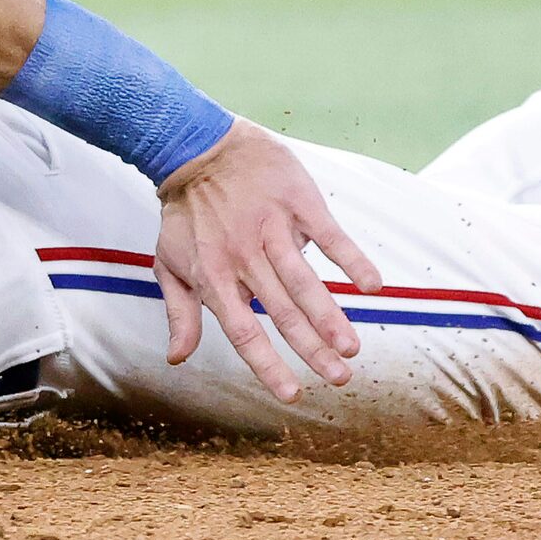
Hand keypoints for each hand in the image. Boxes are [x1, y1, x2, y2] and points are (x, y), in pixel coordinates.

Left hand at [151, 119, 383, 402]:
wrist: (194, 144)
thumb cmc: (184, 212)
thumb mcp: (168, 262)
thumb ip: (179, 312)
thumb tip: (176, 358)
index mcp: (214, 276)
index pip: (243, 331)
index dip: (268, 364)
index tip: (293, 395)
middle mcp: (244, 256)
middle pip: (282, 311)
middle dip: (312, 349)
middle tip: (341, 378)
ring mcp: (272, 227)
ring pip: (304, 279)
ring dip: (330, 315)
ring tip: (352, 346)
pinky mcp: (297, 200)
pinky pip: (329, 233)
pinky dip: (350, 258)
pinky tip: (372, 284)